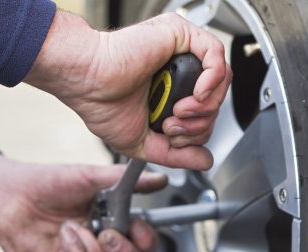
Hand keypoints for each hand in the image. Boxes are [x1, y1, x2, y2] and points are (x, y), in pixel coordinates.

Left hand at [0, 152, 167, 251]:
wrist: (8, 194)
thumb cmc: (48, 182)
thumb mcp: (91, 176)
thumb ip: (127, 180)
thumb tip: (159, 178)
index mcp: (114, 218)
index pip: (143, 240)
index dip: (146, 239)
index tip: (139, 227)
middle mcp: (101, 240)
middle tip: (110, 234)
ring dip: (94, 248)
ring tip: (76, 227)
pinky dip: (75, 251)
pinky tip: (64, 234)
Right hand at [24, 11, 231, 169]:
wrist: (86, 83)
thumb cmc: (101, 104)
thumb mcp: (145, 142)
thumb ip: (178, 154)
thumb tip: (206, 161)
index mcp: (172, 88)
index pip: (207, 109)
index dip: (198, 130)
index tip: (173, 135)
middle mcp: (178, 67)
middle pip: (217, 97)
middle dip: (201, 122)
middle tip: (173, 127)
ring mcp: (180, 50)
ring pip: (221, 78)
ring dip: (205, 106)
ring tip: (178, 113)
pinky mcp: (179, 34)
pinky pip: (216, 54)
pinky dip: (212, 80)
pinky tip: (194, 94)